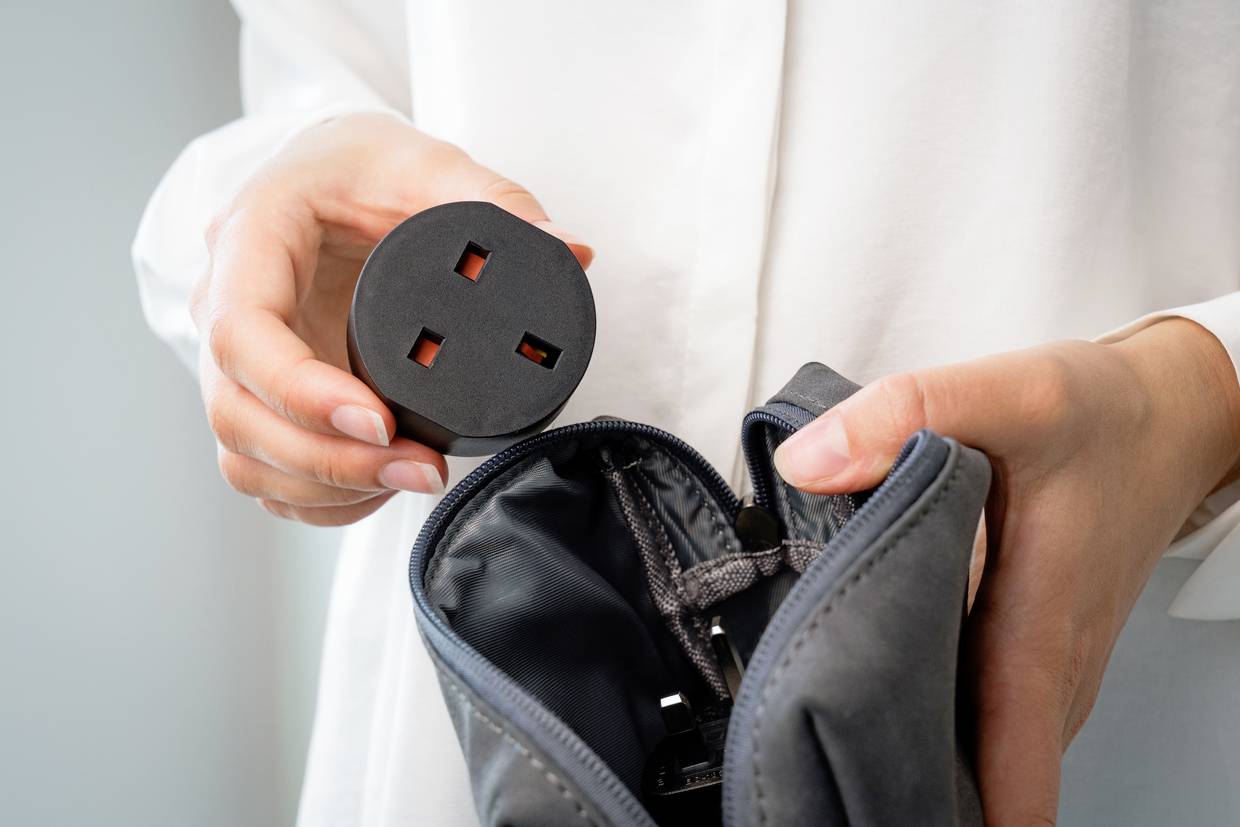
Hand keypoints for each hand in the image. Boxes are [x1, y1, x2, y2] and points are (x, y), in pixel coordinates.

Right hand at [194, 113, 591, 524]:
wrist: (331, 171)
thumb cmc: (365, 163)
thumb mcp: (432, 163)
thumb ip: (500, 201)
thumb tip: (572, 251)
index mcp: (251, 238)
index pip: (242, 333)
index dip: (303, 392)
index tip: (381, 422)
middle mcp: (225, 302)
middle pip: (237, 413)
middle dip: (328, 461)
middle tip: (423, 468)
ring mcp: (240, 357)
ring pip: (243, 453)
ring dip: (324, 487)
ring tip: (413, 479)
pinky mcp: (264, 393)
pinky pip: (263, 467)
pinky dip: (315, 496)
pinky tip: (375, 490)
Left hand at [774, 319, 1239, 823]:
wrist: (1169, 417)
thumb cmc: (1099, 415)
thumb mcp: (1006, 393)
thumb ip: (904, 417)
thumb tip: (808, 462)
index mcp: (1037, 629)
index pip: (1010, 773)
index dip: (953, 816)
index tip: (879, 816)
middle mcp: (1050, 669)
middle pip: (984, 776)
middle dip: (907, 789)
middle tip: (828, 779)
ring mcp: (1052, 668)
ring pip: (989, 751)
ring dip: (926, 759)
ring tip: (841, 751)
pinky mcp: (1043, 652)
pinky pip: (996, 717)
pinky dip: (948, 722)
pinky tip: (890, 700)